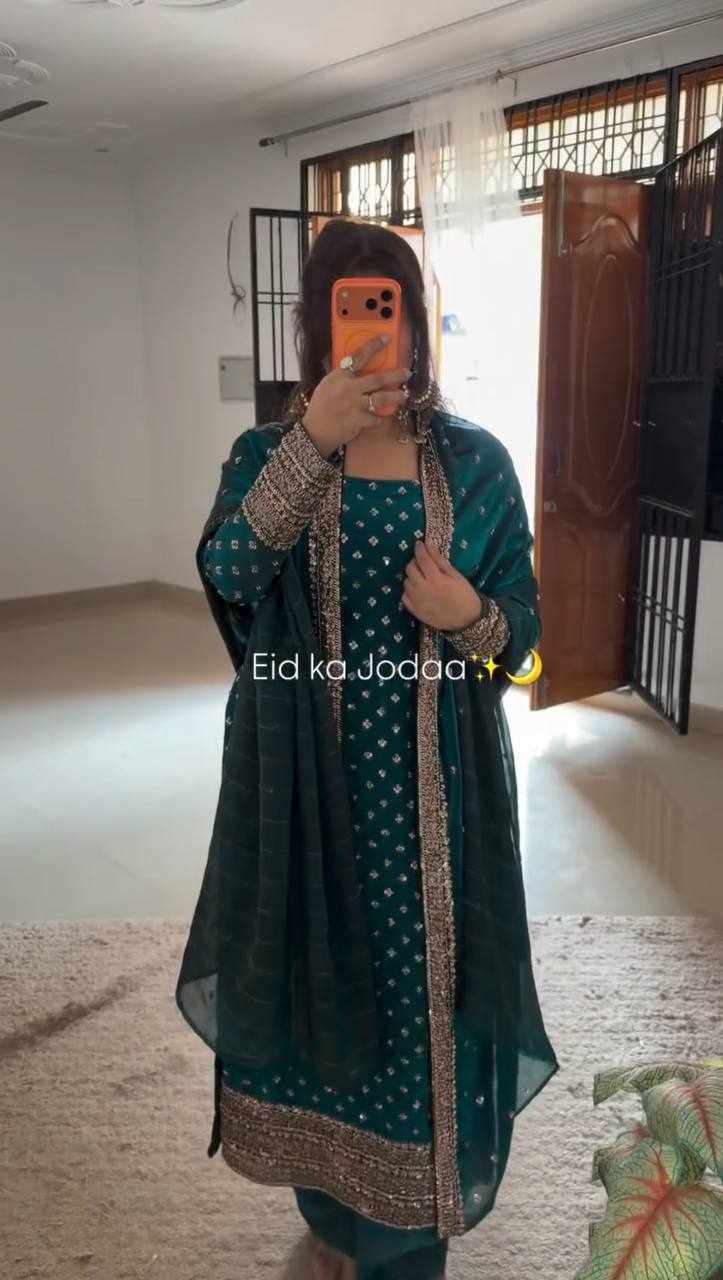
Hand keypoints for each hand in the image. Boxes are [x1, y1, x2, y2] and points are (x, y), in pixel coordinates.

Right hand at [300, 334, 411, 457]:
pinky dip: (382, 418)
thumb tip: (359, 365)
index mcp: (340, 376)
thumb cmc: (321, 406)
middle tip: (407, 373)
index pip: (358, 357)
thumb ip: (343, 375)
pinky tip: (385, 417)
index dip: (373, 346)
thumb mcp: (328, 384)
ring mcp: (354, 405)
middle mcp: (348, 388)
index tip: (387, 338)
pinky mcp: (359, 421)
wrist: (314, 430)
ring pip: (381, 398)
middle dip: (396, 376)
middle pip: (377, 379)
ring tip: (404, 395)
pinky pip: (377, 418)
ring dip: (396, 397)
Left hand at [401, 540, 483, 630]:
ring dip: (412, 576)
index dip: (419, 549)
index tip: (419, 544)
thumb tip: (428, 545)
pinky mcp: (414, 610)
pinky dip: (409, 590)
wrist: (466, 620)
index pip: (422, 558)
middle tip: (423, 563)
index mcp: (435, 578)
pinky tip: (419, 590)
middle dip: (415, 562)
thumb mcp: (455, 575)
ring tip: (422, 578)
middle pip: (410, 568)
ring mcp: (416, 600)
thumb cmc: (464, 595)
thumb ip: (439, 560)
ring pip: (406, 581)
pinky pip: (404, 595)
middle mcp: (422, 588)